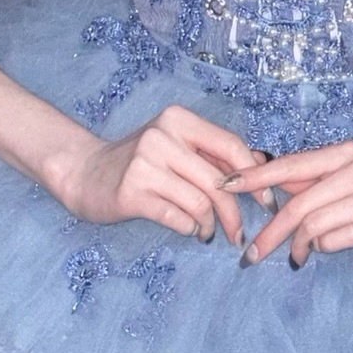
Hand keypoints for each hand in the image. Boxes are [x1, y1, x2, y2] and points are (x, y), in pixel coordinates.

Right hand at [56, 105, 273, 243]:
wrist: (85, 171)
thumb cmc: (139, 160)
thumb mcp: (176, 145)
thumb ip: (212, 154)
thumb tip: (260, 165)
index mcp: (179, 119)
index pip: (230, 145)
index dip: (255, 177)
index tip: (267, 201)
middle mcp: (163, 135)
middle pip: (218, 181)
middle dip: (234, 213)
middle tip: (238, 233)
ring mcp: (145, 163)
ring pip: (200, 202)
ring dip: (210, 225)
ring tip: (207, 232)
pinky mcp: (132, 192)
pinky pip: (178, 217)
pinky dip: (190, 228)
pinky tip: (189, 230)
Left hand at [221, 142, 352, 267]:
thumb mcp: (348, 182)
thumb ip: (313, 182)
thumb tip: (269, 183)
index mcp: (342, 153)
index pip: (288, 164)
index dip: (254, 176)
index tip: (225, 187)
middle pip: (297, 199)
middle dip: (270, 229)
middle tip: (250, 254)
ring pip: (314, 220)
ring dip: (297, 245)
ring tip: (294, 259)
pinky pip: (338, 236)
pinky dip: (323, 247)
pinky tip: (320, 253)